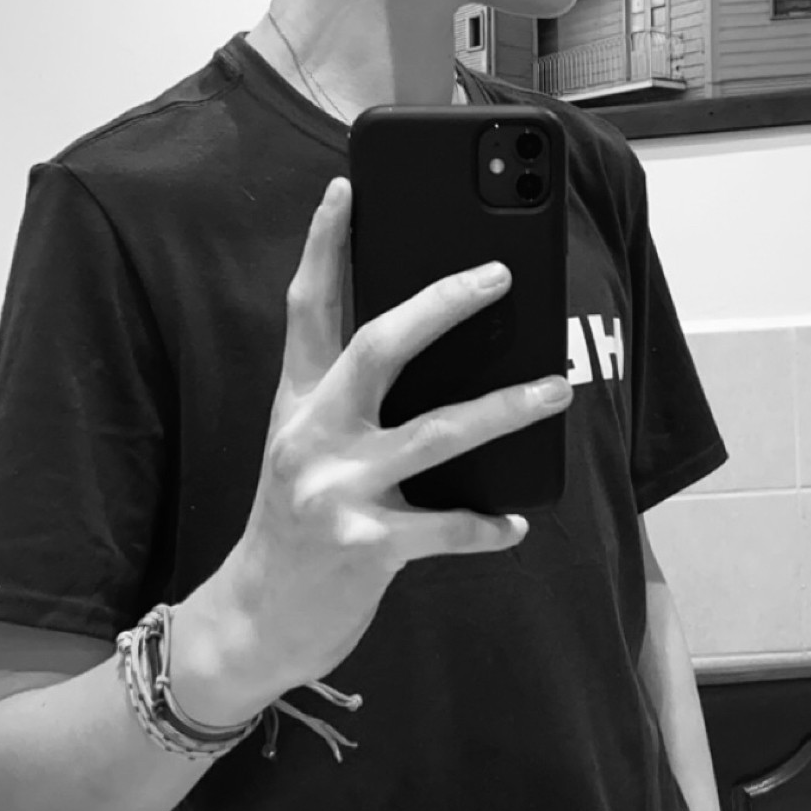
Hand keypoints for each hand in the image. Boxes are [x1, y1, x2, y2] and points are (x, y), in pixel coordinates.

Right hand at [207, 176, 571, 703]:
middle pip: (378, 345)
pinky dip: (486, 523)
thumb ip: (344, 395)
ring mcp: (335, 489)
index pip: (308, 307)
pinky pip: (445, 527)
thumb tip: (429, 342)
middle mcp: (312, 434)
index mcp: (297, 401)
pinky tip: (517, 521)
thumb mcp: (301, 447)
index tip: (347, 187)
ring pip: (437, 431)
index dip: (325, 244)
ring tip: (556, 388)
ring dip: (506, 406)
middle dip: (442, 304)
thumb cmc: (294, 523)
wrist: (253, 623)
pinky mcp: (363, 546)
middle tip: (501, 276)